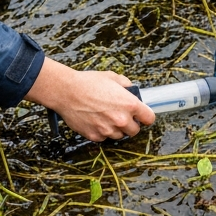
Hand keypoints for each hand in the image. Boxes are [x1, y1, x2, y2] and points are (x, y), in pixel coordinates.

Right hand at [24, 57, 154, 141]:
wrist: (66, 92)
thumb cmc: (88, 83)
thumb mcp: (112, 77)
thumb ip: (126, 85)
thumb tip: (130, 90)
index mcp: (129, 104)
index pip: (149, 119)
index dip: (145, 117)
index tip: (142, 116)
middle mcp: (121, 120)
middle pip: (135, 131)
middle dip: (130, 124)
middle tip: (122, 116)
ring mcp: (108, 130)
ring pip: (119, 136)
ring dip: (116, 129)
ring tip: (106, 117)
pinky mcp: (95, 136)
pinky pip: (104, 138)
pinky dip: (102, 132)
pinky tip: (96, 120)